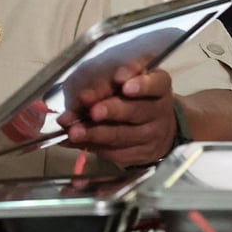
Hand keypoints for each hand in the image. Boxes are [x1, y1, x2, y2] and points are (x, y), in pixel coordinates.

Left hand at [58, 57, 177, 166]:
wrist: (152, 125)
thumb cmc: (130, 93)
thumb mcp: (122, 77)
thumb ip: (106, 82)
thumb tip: (82, 97)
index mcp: (159, 85)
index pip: (156, 84)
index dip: (141, 84)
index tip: (121, 81)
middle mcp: (158, 111)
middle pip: (136, 111)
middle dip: (112, 110)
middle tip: (93, 111)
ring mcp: (151, 135)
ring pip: (122, 135)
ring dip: (95, 133)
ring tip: (74, 131)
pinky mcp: (138, 154)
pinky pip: (113, 151)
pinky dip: (90, 145)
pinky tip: (72, 141)